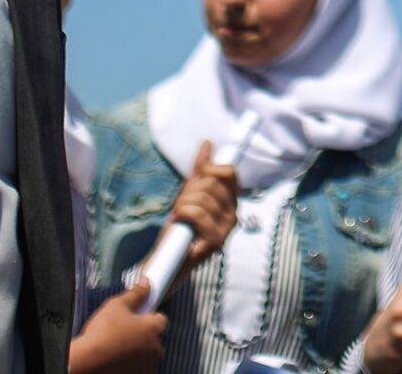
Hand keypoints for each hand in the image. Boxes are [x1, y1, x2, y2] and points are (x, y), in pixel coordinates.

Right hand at [69, 281, 166, 373]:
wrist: (87, 360)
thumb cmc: (102, 332)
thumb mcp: (117, 305)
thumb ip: (135, 294)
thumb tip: (146, 283)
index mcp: (154, 328)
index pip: (161, 319)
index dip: (149, 316)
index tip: (137, 317)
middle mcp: (155, 348)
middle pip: (155, 338)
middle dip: (145, 335)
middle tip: (125, 332)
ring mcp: (148, 364)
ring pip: (148, 354)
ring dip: (139, 350)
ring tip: (118, 346)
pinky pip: (140, 367)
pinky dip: (133, 363)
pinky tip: (117, 358)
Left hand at [170, 139, 239, 266]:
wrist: (167, 259)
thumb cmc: (180, 226)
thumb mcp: (189, 194)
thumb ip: (200, 170)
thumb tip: (207, 143)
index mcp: (230, 201)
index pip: (228, 172)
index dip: (209, 169)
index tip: (195, 177)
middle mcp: (234, 213)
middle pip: (211, 182)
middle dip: (189, 191)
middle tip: (181, 206)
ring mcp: (227, 228)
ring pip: (202, 197)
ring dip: (182, 204)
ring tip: (179, 218)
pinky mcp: (216, 240)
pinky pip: (197, 213)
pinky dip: (182, 214)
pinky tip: (180, 223)